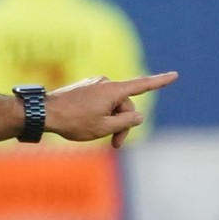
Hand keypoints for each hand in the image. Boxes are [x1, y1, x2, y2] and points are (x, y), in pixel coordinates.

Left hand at [45, 72, 176, 146]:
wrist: (43, 112)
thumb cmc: (73, 121)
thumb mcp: (104, 127)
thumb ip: (126, 122)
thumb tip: (138, 115)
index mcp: (113, 90)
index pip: (142, 85)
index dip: (160, 82)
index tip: (175, 75)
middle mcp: (105, 83)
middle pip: (125, 105)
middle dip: (123, 124)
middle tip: (115, 144)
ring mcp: (93, 85)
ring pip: (111, 106)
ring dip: (110, 121)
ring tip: (96, 134)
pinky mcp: (84, 89)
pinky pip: (99, 103)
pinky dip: (99, 114)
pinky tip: (86, 124)